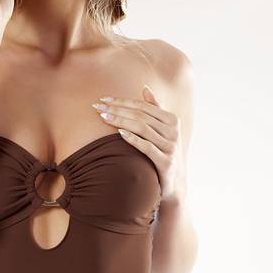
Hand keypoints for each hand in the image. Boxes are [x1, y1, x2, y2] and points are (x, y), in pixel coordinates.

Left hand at [93, 85, 183, 201]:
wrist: (174, 184)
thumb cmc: (164, 153)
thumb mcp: (162, 131)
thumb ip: (155, 110)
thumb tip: (144, 88)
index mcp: (172, 120)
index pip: (143, 106)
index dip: (122, 101)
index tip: (103, 99)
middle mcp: (173, 131)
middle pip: (141, 115)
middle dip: (117, 110)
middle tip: (97, 107)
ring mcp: (171, 147)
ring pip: (142, 128)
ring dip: (121, 121)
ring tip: (103, 118)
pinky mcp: (167, 163)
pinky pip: (147, 147)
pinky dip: (133, 139)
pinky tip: (119, 134)